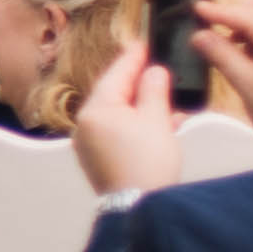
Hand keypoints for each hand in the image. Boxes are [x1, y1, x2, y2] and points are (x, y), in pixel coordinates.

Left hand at [66, 34, 180, 196]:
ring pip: (118, 114)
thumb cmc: (147, 165)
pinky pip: (117, 132)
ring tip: (167, 102)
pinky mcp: (97, 159)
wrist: (138, 207)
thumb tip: (154, 71)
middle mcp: (85, 125)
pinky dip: (136, 125)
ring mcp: (88, 144)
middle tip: (156, 68)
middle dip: (139, 83)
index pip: (115, 75)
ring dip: (142, 106)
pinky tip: (158, 124)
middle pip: (114, 94)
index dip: (132, 58)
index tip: (143, 43)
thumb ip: (154, 90)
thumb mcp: (157, 120)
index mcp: (95, 111)